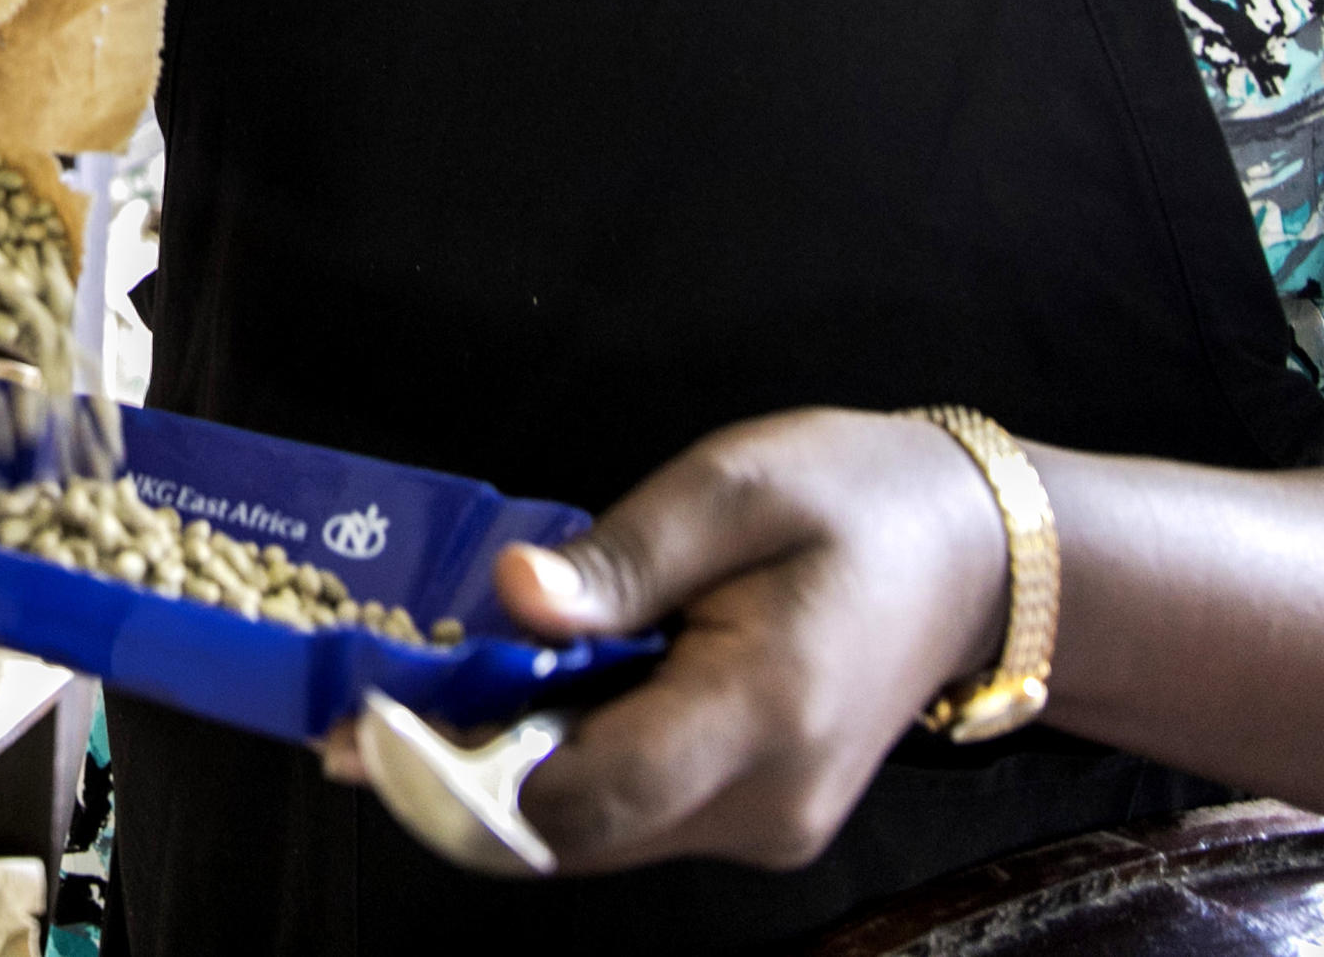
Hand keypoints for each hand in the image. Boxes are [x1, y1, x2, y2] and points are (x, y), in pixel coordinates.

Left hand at [374, 410, 1012, 874]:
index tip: (365, 729)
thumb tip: (511, 596)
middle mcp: (764, 804)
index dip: (460, 777)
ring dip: (499, 781)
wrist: (972, 560)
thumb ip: (620, 557)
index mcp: (762, 712)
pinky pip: (629, 818)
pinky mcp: (755, 824)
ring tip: (417, 705)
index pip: (584, 795)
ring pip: (593, 837)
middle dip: (454, 783)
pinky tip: (513, 709)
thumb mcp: (732, 486)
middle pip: (572, 834)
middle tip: (352, 723)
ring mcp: (764, 829)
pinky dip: (558, 775)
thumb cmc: (854, 498)